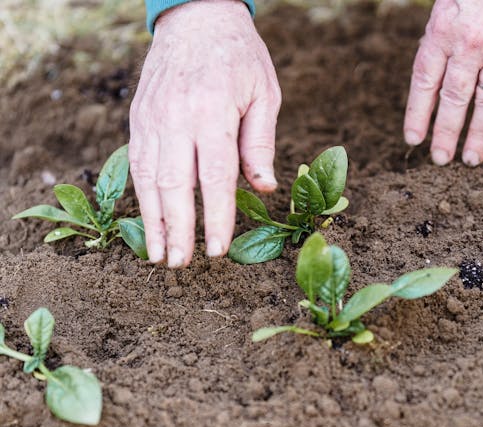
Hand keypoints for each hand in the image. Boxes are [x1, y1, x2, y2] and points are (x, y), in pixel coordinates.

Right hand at [129, 0, 280, 266]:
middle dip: (179, 229)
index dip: (215, 217)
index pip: (214, 177)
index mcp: (213, 112)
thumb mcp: (264, 94)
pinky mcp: (138, 118)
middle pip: (175, 184)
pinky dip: (140, 196)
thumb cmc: (240, 58)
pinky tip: (148, 222)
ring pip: (148, 178)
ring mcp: (152, 118)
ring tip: (159, 255)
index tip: (217, 250)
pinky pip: (136, 162)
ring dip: (153, 221)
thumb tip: (264, 189)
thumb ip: (260, 143)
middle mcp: (177, 117)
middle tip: (182, 264)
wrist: (196, 18)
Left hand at [404, 0, 482, 166]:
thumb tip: (435, 60)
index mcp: (444, 26)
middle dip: (445, 133)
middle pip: (454, 99)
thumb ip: (443, 25)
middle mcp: (471, 45)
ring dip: (479, 136)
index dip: (418, 113)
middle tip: (440, 159)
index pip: (424, 80)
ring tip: (471, 160)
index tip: (413, 138)